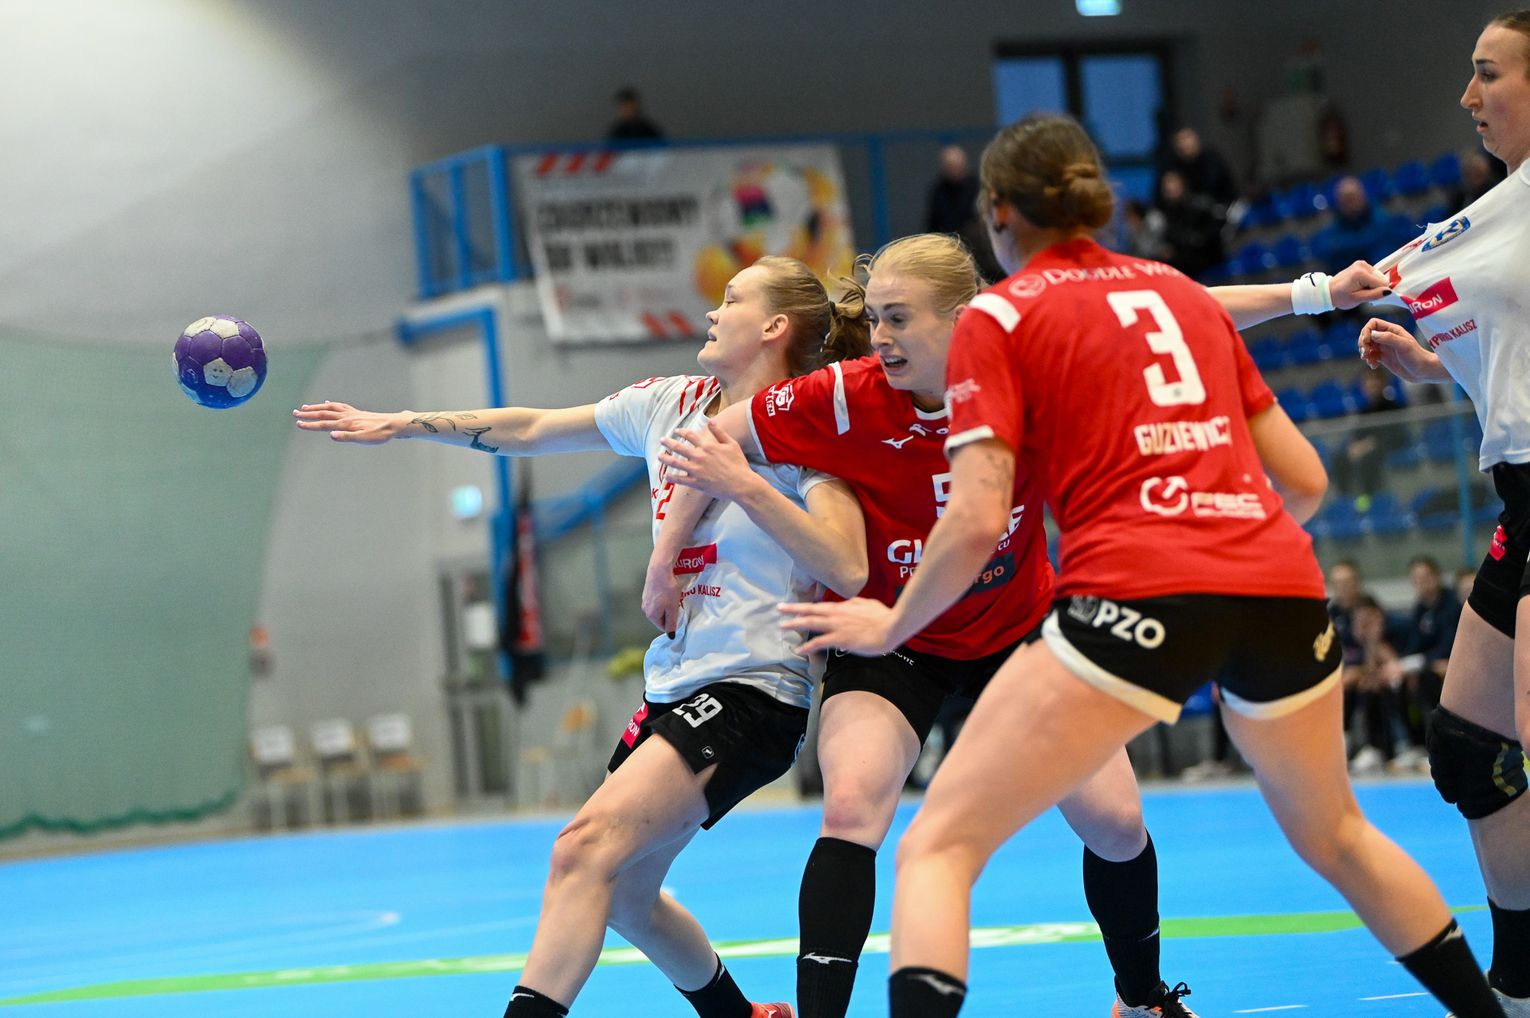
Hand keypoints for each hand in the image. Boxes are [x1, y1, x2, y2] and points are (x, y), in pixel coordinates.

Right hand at [293, 402, 407, 443]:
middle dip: (308, 414)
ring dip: (316, 407)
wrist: (393, 424)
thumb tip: (331, 435)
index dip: (310, 425)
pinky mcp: (356, 412)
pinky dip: (331, 404)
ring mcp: (351, 413)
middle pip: (323, 414)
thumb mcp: (363, 439)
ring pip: (329, 408)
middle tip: (295, 413)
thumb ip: (346, 437)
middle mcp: (346, 416)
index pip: (324, 424)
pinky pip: (340, 406)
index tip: (298, 424)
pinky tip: (327, 403)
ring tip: (305, 407)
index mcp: (346, 423)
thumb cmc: (379, 434)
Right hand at [641, 556, 681, 637]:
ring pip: (659, 608)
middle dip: (669, 613)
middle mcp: (645, 609)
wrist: (660, 569)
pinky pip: (656, 600)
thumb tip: (670, 635)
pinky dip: (663, 598)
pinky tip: (668, 591)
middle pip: (660, 617)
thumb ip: (671, 623)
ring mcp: (645, 600)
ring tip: (674, 597)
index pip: (663, 627)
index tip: (680, 614)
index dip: (673, 622)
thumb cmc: (668, 589)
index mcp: (651, 615)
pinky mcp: (647, 592)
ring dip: (667, 605)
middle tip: (678, 605)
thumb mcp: (672, 608)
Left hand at [657, 419, 759, 500]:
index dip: (681, 432)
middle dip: (668, 443)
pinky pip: (680, 479)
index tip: (676, 431)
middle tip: (662, 440)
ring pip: (675, 463)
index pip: (689, 435)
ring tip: (659, 456)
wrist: (741, 484)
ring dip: (665, 458)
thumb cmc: (739, 464)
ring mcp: (696, 470)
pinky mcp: (696, 483)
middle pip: (678, 447)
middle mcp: (699, 457)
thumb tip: (711, 421)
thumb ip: (719, 432)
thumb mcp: (731, 444)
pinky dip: (671, 477)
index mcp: (707, 446)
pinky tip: (666, 475)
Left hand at [778, 597, 897, 656]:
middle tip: (779, 608)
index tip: (796, 606)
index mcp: (844, 607)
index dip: (807, 606)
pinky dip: (808, 646)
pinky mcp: (841, 639)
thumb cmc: (884, 617)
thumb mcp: (868, 604)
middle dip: (793, 609)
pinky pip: (820, 642)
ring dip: (795, 624)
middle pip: (811, 610)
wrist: (892, 627)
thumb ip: (856, 604)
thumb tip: (849, 603)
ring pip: (811, 623)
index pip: (821, 606)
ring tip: (783, 626)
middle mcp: (837, 614)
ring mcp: (838, 626)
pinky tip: (799, 650)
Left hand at [1328, 261, 1390, 310]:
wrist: (1328, 291)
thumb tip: (1389, 291)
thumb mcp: (1357, 299)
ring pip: (1378, 276)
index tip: (1369, 297)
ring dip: (1373, 284)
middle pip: (1381, 278)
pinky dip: (1370, 281)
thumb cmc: (1341, 297)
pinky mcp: (1362, 264)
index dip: (1379, 292)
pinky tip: (1361, 285)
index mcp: (1361, 274)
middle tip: (1362, 293)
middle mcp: (1362, 265)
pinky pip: (1373, 274)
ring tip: (1360, 289)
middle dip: (1375, 288)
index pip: (1382, 283)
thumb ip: (1374, 295)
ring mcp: (1362, 263)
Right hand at [1358, 317, 1427, 378]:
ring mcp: (1385, 347)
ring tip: (1368, 361)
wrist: (1423, 371)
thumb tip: (1372, 334)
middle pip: (1367, 334)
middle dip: (1363, 344)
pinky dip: (1369, 361)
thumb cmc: (1416, 357)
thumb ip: (1388, 338)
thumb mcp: (1404, 345)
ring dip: (1364, 353)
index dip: (1366, 331)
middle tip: (1365, 353)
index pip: (1373, 323)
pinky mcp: (1384, 358)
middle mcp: (1387, 337)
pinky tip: (1374, 366)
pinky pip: (1371, 356)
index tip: (1366, 342)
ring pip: (1367, 346)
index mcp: (1393, 330)